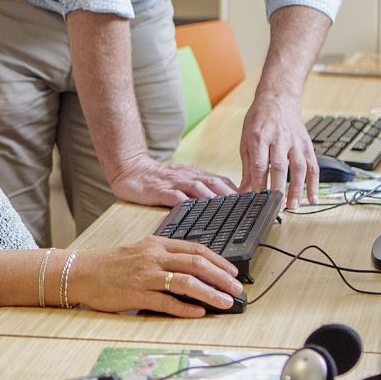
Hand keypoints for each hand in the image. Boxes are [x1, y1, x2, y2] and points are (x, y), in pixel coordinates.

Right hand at [65, 236, 243, 316]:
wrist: (80, 272)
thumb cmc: (109, 264)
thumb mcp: (139, 250)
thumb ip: (164, 256)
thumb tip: (193, 268)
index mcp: (156, 244)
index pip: (195, 249)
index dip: (218, 261)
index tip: (233, 272)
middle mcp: (153, 257)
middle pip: (196, 264)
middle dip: (221, 277)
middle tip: (237, 288)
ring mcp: (145, 276)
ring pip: (186, 282)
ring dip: (210, 293)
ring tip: (225, 302)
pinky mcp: (136, 295)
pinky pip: (166, 302)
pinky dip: (185, 308)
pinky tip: (198, 313)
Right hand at [108, 156, 236, 208]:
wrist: (129, 169)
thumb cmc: (155, 178)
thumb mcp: (180, 179)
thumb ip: (197, 188)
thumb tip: (218, 199)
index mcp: (194, 175)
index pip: (220, 181)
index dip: (236, 191)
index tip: (250, 202)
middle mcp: (187, 177)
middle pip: (214, 183)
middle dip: (231, 195)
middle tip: (245, 207)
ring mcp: (174, 183)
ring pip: (199, 188)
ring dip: (214, 198)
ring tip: (227, 209)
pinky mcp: (160, 191)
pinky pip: (176, 196)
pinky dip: (188, 203)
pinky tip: (196, 211)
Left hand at [239, 92, 316, 209]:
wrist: (279, 99)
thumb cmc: (260, 119)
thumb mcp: (246, 138)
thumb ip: (246, 165)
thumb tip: (243, 189)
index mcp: (260, 137)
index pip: (259, 164)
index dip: (258, 183)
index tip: (257, 199)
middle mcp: (279, 140)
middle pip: (279, 167)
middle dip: (278, 189)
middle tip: (275, 207)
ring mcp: (295, 143)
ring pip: (299, 168)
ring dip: (297, 189)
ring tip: (293, 206)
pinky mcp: (307, 145)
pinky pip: (313, 166)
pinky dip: (314, 183)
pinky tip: (312, 198)